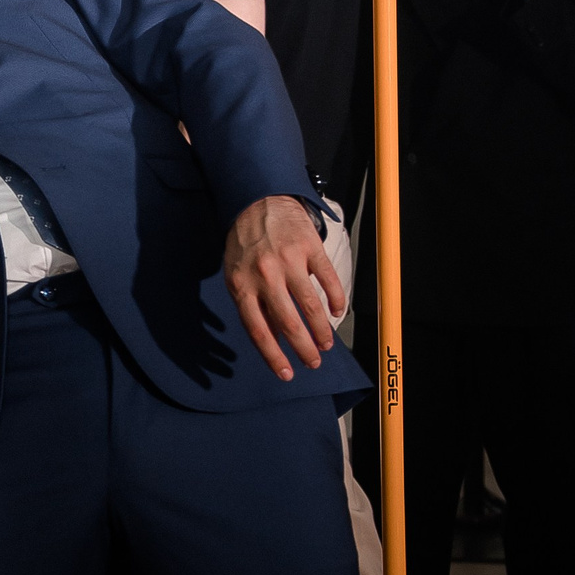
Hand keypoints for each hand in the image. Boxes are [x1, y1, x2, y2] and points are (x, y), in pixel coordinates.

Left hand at [224, 196, 343, 381]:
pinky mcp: (310, 247)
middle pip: (288, 323)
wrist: (257, 200)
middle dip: (304, 348)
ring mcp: (288, 261)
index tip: (286, 374)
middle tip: (314, 362)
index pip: (258, 330)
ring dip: (321, 330)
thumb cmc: (245, 244)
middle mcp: (265, 276)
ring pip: (310, 306)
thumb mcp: (236, 275)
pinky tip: (337, 311)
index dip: (273, 356)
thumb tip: (272, 339)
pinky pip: (328, 279)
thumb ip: (252, 305)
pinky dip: (336, 299)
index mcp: (242, 286)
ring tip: (327, 344)